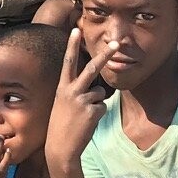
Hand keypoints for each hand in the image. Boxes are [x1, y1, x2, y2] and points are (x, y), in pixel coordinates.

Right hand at [46, 29, 115, 173]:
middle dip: (105, 55)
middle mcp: (72, 91)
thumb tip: (96, 89)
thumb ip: (77, 93)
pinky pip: (102, 107)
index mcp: (62, 88)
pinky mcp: (93, 111)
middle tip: (116, 43)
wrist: (60, 148)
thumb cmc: (62, 126)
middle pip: (92, 68)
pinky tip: (87, 123)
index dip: (72, 46)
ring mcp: (83, 101)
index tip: (76, 30)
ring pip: (100, 93)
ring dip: (96, 103)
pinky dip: (97, 115)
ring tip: (83, 116)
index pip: (68, 62)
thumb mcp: (64, 105)